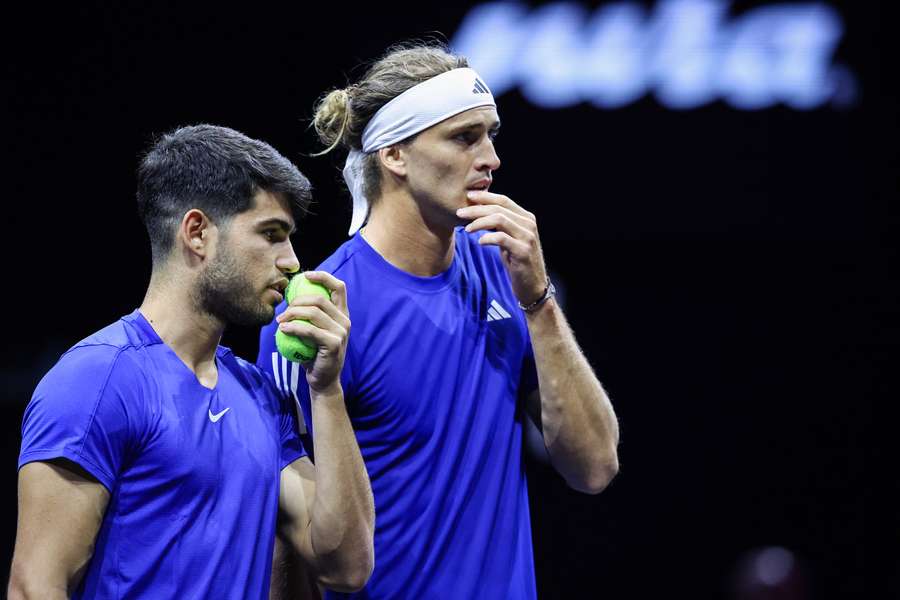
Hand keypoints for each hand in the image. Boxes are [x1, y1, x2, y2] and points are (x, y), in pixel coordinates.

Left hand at [276, 271, 349, 393]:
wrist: (323, 380)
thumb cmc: (314, 354)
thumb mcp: (314, 331)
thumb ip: (310, 316)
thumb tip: (290, 297)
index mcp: (342, 314)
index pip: (339, 287)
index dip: (323, 277)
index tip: (306, 276)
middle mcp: (345, 321)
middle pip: (320, 299)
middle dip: (298, 301)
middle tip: (284, 310)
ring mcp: (341, 332)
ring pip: (313, 313)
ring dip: (292, 314)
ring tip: (280, 321)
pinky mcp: (334, 344)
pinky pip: (309, 330)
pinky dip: (293, 327)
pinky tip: (283, 329)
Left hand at [457, 190, 547, 305]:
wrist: (532, 286)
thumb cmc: (517, 261)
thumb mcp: (509, 239)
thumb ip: (500, 225)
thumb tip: (478, 211)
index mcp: (526, 218)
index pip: (503, 200)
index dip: (485, 197)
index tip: (468, 197)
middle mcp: (529, 224)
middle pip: (499, 209)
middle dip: (476, 209)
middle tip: (459, 213)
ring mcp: (527, 237)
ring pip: (499, 220)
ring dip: (479, 222)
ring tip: (466, 229)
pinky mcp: (523, 251)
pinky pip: (501, 238)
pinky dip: (488, 238)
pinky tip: (479, 242)